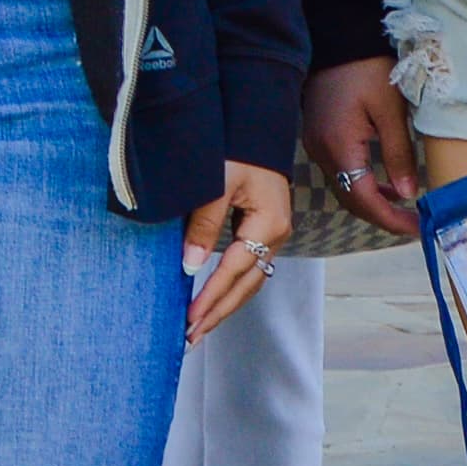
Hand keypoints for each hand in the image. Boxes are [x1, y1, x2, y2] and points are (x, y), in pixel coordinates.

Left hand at [183, 163, 293, 340]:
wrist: (255, 128)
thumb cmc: (237, 150)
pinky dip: (230, 288)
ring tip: (199, 328)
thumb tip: (190, 265)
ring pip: (250, 282)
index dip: (211, 296)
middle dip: (218, 312)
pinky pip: (249, 269)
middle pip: (247, 286)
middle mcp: (276, 235)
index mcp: (269, 224)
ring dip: (224, 305)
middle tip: (190, 337)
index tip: (189, 319)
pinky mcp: (265, 232)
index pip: (235, 270)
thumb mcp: (218, 182)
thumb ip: (204, 224)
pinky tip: (214, 301)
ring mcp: (273, 235)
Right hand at [302, 59, 423, 231]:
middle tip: (416, 224)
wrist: (338, 36)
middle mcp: (321, 151)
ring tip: (405, 207)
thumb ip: (398, 154)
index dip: (390, 219)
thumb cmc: (368, 67)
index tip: (418, 228)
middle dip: (383, 216)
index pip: (363, 199)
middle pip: (350, 199)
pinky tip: (384, 182)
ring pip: (344, 188)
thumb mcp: (391, 110)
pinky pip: (340, 172)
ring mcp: (316, 144)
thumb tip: (408, 193)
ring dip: (372, 202)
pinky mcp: (318, 136)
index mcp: (339, 146)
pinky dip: (362, 184)